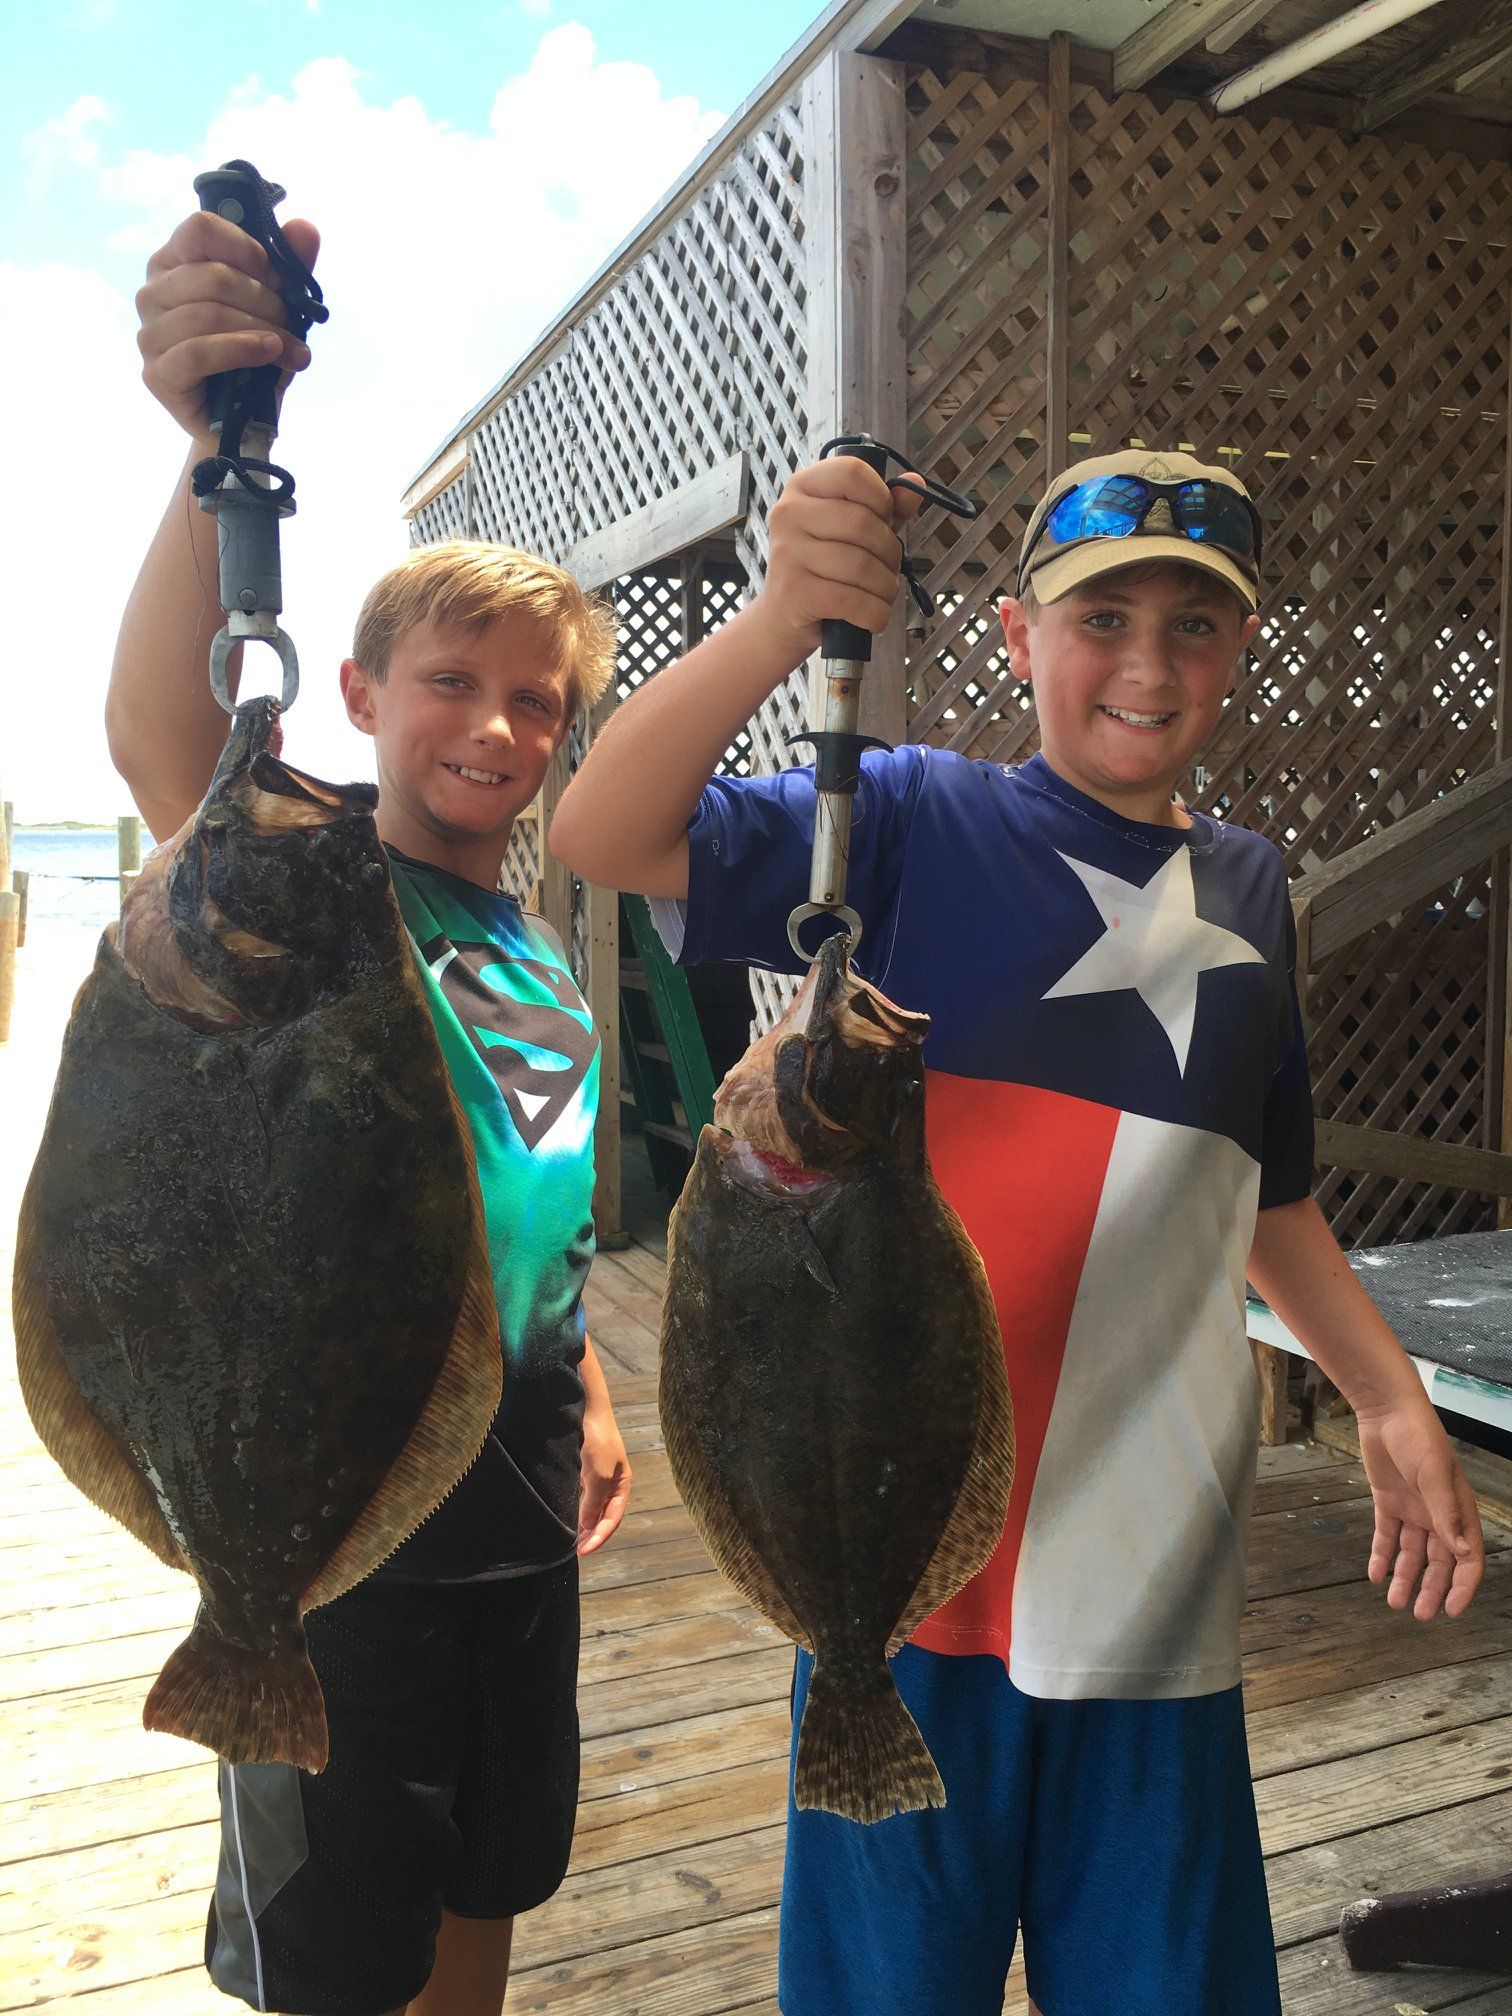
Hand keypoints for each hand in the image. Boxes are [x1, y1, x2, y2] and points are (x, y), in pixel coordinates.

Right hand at [136, 209, 319, 437]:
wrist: (243, 421)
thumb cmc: (253, 356)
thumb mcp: (278, 308)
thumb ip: (290, 267)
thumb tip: (305, 228)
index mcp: (175, 262)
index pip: (200, 228)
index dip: (246, 249)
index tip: (277, 277)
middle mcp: (153, 292)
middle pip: (213, 276)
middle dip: (266, 301)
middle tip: (292, 324)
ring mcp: (149, 334)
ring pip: (208, 313)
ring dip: (262, 329)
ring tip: (292, 349)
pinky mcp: (157, 374)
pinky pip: (199, 352)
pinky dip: (242, 350)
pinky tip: (270, 354)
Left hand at [577, 1394, 631, 1555]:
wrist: (584, 1408)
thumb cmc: (597, 1439)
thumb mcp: (598, 1473)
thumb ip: (594, 1501)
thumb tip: (588, 1526)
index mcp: (621, 1484)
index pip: (612, 1518)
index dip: (599, 1537)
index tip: (583, 1551)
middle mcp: (610, 1482)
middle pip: (602, 1515)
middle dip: (591, 1535)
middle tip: (576, 1551)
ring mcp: (596, 1475)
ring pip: (590, 1506)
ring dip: (582, 1524)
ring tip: (569, 1540)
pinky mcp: (582, 1469)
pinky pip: (579, 1495)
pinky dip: (574, 1508)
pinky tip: (564, 1516)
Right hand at [753, 456, 925, 665]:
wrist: (783, 617)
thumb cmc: (823, 568)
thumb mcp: (855, 531)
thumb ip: (886, 507)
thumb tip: (916, 484)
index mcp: (802, 487)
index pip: (852, 472)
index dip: (881, 498)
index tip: (884, 520)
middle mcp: (788, 514)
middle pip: (862, 523)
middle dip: (890, 553)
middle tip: (889, 569)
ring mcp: (787, 553)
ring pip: (861, 566)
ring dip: (885, 588)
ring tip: (882, 595)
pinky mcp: (793, 592)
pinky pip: (852, 600)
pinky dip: (875, 613)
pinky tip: (873, 616)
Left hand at [1356, 1399, 1483, 1619]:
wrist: (1386, 1411)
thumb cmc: (1418, 1436)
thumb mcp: (1434, 1474)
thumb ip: (1446, 1514)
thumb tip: (1464, 1552)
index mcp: (1459, 1510)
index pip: (1468, 1558)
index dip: (1462, 1586)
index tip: (1451, 1610)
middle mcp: (1438, 1514)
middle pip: (1439, 1562)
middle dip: (1432, 1590)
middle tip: (1421, 1615)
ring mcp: (1412, 1509)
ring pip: (1412, 1554)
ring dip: (1405, 1578)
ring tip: (1394, 1603)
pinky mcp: (1388, 1502)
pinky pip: (1386, 1536)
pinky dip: (1382, 1555)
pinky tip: (1374, 1575)